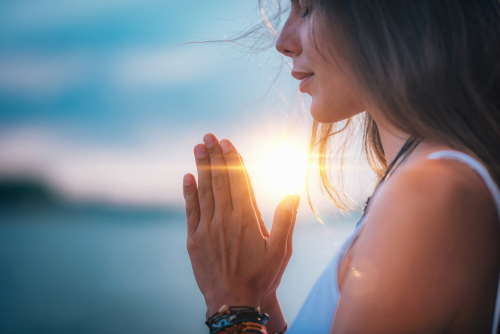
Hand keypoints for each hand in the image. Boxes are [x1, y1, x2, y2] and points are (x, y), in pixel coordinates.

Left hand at [182, 133, 298, 318]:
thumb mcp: (281, 250)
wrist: (233, 303)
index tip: (227, 142)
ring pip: (204, 191)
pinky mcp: (194, 239)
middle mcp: (225, 218)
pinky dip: (189, 192)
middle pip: (219, 180)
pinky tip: (187, 177)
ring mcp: (207, 228)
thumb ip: (286, 220)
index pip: (238, 181)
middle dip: (214, 156)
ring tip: (198, 148)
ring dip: (201, 168)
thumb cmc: (261, 277)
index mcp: (247, 218)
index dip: (232, 159)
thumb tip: (292, 193)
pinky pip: (191, 210)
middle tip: (208, 136)